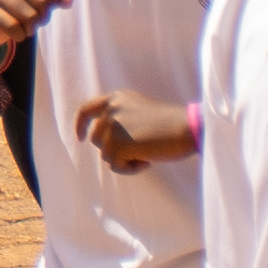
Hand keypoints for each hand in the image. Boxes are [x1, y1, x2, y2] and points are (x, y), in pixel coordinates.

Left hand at [77, 88, 200, 171]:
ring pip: (106, 155)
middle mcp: (110, 109)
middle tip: (141, 151)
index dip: (80, 125)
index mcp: (116, 98)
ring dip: (125, 160)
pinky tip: (147, 161)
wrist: (187, 128)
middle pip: (97, 140)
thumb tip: (105, 143)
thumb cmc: (171, 125)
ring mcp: (112, 125)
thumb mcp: (140, 112)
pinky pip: (115, 165)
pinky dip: (130, 169)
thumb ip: (121, 119)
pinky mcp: (117, 143)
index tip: (80, 138)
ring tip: (146, 154)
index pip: (86, 109)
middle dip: (116, 150)